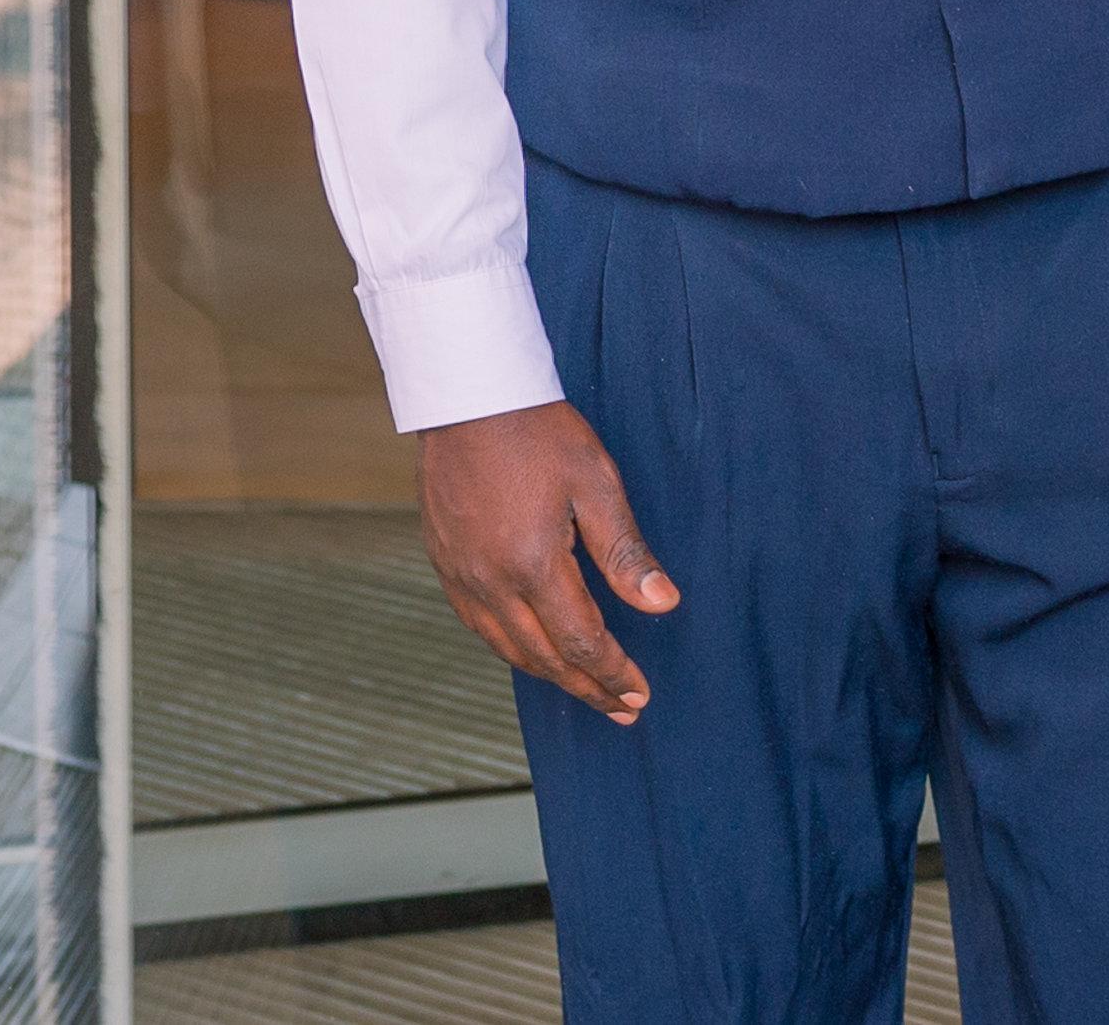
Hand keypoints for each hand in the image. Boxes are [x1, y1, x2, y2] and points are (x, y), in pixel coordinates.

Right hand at [418, 401, 677, 723]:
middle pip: (544, 657)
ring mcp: (462, 577)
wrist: (467, 398)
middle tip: (623, 710)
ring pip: (508, 649)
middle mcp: (491, 582)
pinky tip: (533, 653)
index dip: (612, 673)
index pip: (580, 642)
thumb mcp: (597, 484)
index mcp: (533, 565)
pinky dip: (512, 650)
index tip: (640, 695)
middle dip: (587, 688)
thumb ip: (626, 553)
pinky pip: (480, 627)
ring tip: (586, 692)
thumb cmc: (539, 433)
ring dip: (550, 676)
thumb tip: (663, 605)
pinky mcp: (445, 564)